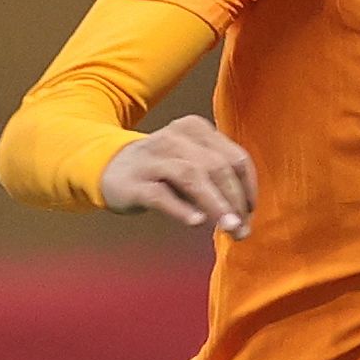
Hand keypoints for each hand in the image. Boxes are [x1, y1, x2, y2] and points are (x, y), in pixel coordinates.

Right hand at [100, 116, 256, 237]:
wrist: (110, 168)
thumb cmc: (162, 171)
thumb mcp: (192, 164)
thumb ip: (217, 184)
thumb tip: (243, 220)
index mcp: (195, 129)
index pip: (235, 158)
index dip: (248, 188)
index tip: (249, 214)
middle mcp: (175, 138)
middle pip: (216, 167)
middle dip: (234, 200)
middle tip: (241, 229)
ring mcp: (152, 158)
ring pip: (191, 176)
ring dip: (215, 204)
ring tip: (228, 227)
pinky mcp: (133, 182)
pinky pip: (160, 194)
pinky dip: (181, 208)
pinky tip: (196, 222)